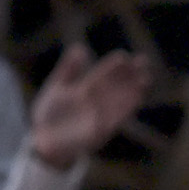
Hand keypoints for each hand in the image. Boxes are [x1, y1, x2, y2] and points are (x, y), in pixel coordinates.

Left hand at [27, 44, 153, 168]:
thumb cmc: (49, 115)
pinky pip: (116, 118)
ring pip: (120, 101)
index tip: (124, 56)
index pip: (102, 75)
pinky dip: (127, 108)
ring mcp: (98, 117)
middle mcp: (95, 102)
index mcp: (84, 90)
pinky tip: (136, 98)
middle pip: (116, 86)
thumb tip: (80, 47)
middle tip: (144, 61)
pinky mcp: (100, 131)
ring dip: (133, 90)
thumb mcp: (56, 87)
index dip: (113, 66)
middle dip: (130, 75)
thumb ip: (68, 69)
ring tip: (145, 79)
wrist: (43, 141)